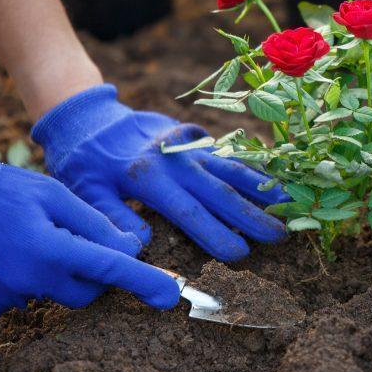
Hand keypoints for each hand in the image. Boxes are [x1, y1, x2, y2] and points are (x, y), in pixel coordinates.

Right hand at [0, 148, 179, 314]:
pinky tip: (14, 251)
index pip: (111, 270)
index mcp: (52, 249)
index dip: (145, 282)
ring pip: (58, 293)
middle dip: (96, 273)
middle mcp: (33, 280)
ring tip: (35, 235)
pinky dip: (32, 277)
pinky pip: (29, 296)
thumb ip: (93, 223)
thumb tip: (130, 247)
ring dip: (61, 271)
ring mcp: (10, 296)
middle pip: (87, 292)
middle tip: (80, 240)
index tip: (171, 296)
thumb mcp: (52, 194)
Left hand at [31, 85, 287, 261]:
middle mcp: (175, 160)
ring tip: (287, 201)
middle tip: (281, 236)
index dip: (216, 234)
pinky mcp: (193, 138)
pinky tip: (269, 176)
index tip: (240, 256)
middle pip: (220, 192)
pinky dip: (249, 166)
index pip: (189, 212)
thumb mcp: (84, 191)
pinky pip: (226, 153)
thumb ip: (111, 218)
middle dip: (252, 216)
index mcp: (148, 178)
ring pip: (229, 168)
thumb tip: (140, 246)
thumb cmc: (83, 161)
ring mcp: (187, 146)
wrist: (88, 116)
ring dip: (260, 186)